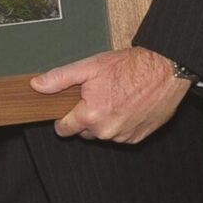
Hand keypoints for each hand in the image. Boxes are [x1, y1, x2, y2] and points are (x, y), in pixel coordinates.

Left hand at [31, 46, 189, 143]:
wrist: (165, 70)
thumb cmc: (129, 67)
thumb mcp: (89, 67)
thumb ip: (59, 78)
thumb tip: (37, 85)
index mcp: (91, 116)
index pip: (64, 129)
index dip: (63, 118)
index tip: (68, 110)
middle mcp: (108, 130)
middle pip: (85, 131)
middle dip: (87, 117)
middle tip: (97, 96)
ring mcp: (125, 135)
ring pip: (104, 133)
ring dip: (105, 120)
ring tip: (115, 98)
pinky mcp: (139, 136)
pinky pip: (122, 134)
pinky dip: (122, 123)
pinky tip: (128, 105)